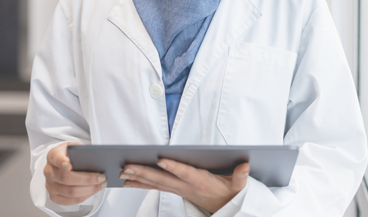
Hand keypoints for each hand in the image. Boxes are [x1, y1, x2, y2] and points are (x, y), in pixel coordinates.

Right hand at [44, 142, 106, 205]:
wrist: (62, 162)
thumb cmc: (71, 155)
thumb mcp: (75, 147)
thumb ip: (81, 151)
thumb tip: (96, 158)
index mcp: (53, 156)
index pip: (56, 158)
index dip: (62, 162)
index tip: (69, 165)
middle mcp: (49, 171)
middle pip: (66, 178)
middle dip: (87, 179)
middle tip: (101, 177)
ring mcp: (50, 185)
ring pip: (70, 191)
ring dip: (89, 189)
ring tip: (101, 184)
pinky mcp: (54, 196)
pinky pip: (70, 200)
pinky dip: (85, 196)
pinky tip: (93, 190)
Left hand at [120, 159, 248, 213]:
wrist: (224, 208)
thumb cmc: (229, 193)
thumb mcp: (239, 186)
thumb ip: (241, 177)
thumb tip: (245, 165)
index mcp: (201, 182)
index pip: (186, 173)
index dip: (174, 167)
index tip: (161, 159)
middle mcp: (186, 187)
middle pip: (163, 179)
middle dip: (144, 172)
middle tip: (128, 166)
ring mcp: (179, 189)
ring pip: (156, 183)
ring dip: (138, 177)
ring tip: (122, 171)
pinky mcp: (175, 190)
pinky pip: (155, 187)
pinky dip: (140, 183)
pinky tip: (127, 181)